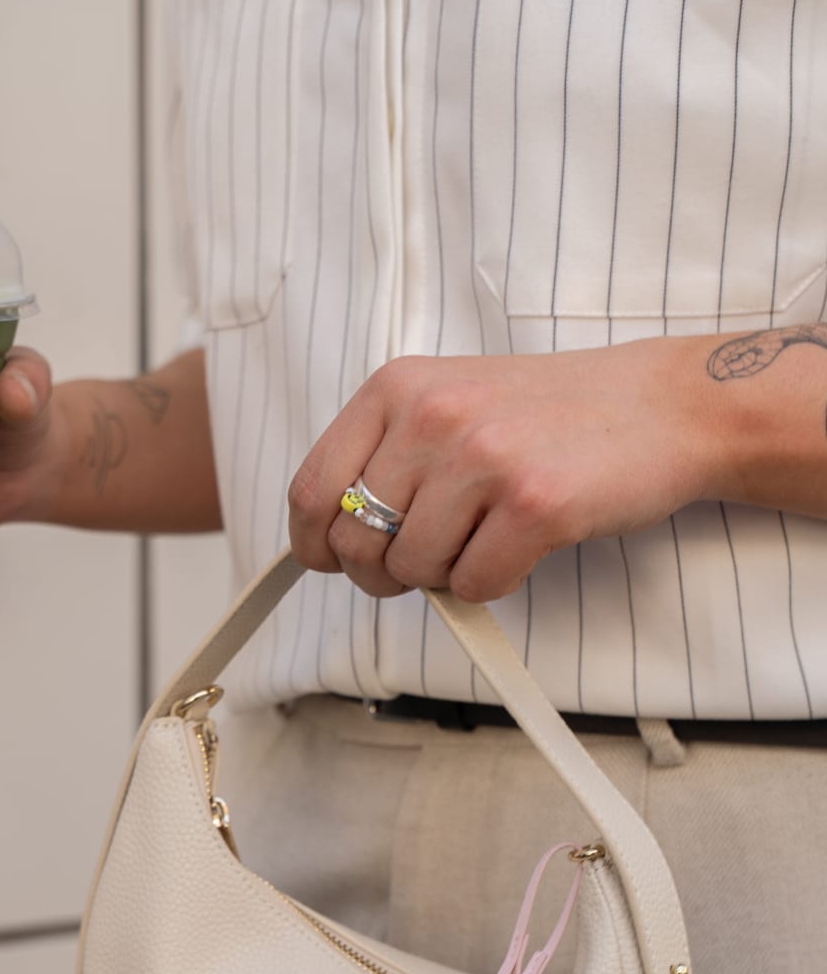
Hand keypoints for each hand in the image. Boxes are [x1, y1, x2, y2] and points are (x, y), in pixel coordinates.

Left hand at [287, 340, 712, 602]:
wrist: (661, 406)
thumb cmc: (552, 415)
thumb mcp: (451, 403)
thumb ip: (388, 455)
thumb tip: (332, 537)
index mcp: (397, 388)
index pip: (312, 489)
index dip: (315, 545)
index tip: (333, 562)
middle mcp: (432, 416)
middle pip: (357, 542)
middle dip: (385, 572)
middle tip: (427, 560)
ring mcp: (483, 458)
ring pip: (414, 570)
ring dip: (447, 574)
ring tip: (489, 535)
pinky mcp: (534, 503)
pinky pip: (474, 585)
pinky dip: (494, 582)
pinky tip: (524, 544)